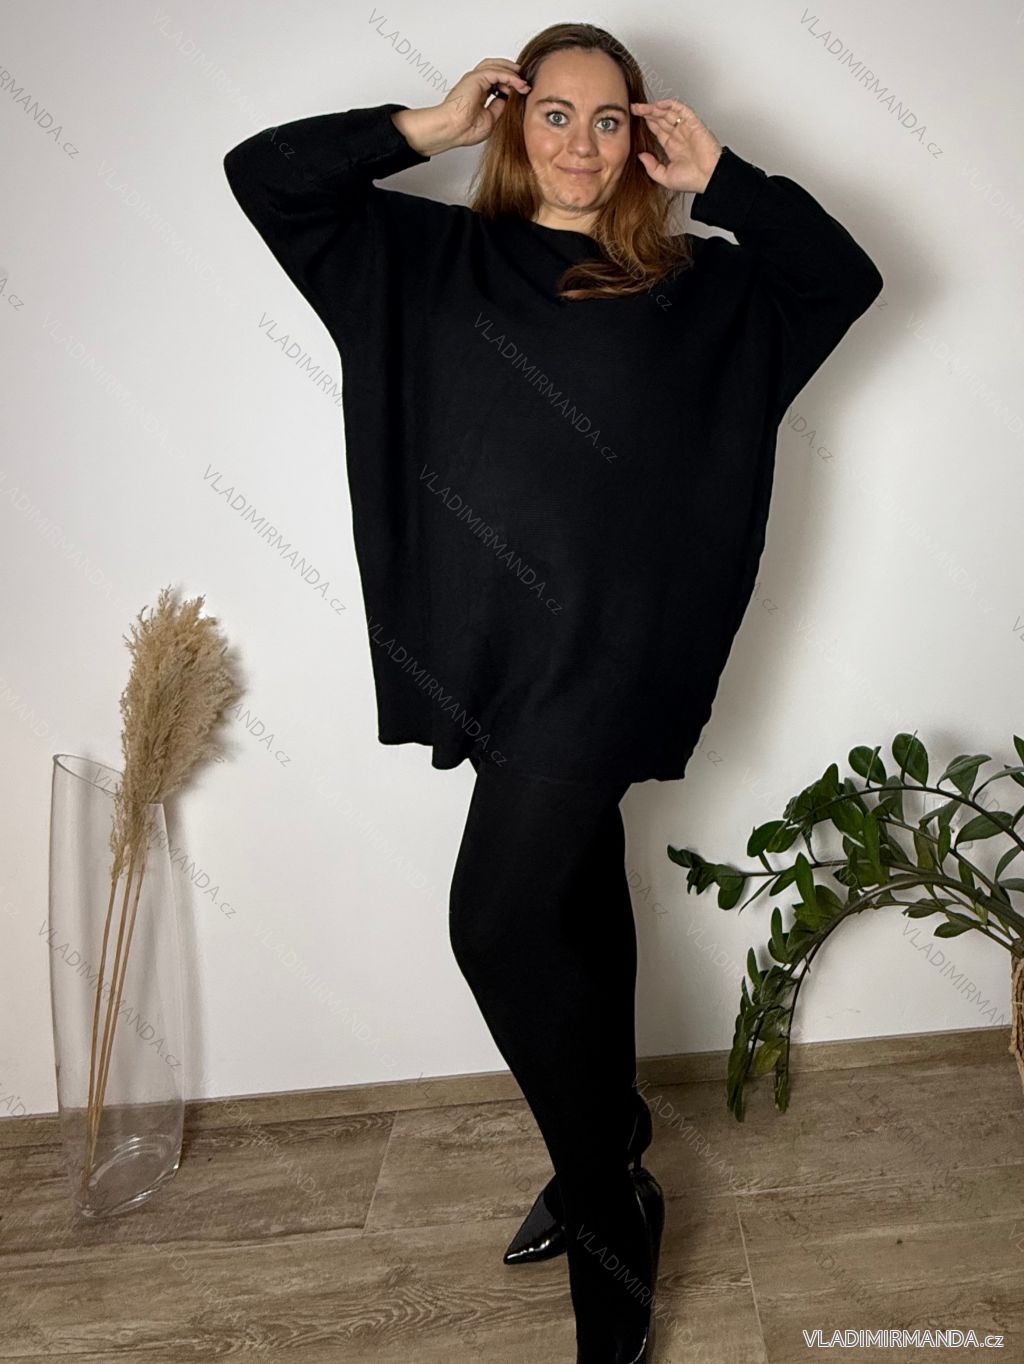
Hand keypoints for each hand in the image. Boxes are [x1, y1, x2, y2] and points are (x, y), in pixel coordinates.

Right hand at [393, 58, 530, 155]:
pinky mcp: (476, 78)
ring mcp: (475, 79)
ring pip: (497, 66)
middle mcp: (475, 83)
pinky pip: (497, 72)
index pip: (496, 81)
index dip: (510, 83)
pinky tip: (519, 83)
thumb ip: (499, 106)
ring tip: (523, 79)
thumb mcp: (491, 118)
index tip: (523, 91)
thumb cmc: (465, 129)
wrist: (453, 130)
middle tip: (524, 82)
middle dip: (512, 73)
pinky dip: (510, 76)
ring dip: (512, 71)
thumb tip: (510, 98)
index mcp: (477, 92)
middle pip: (496, 68)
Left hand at [630, 99, 721, 193]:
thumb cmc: (693, 180)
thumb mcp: (665, 177)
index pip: (658, 129)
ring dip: (656, 108)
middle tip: (635, 108)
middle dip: (648, 112)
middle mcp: (679, 136)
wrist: (709, 178)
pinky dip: (671, 105)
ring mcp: (687, 129)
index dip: (647, 122)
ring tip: (642, 107)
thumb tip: (640, 156)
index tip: (635, 117)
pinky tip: (659, 104)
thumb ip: (652, 167)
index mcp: (673, 147)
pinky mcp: (695, 124)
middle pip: (661, 119)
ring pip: (669, 113)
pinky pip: (682, 110)